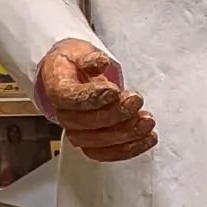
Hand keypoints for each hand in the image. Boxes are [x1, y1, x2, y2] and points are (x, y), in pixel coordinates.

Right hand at [38, 38, 156, 162]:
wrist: (75, 77)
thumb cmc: (77, 64)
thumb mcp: (80, 52)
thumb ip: (90, 57)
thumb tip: (100, 62)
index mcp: (58, 89)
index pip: (69, 99)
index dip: (92, 98)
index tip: (114, 90)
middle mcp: (65, 114)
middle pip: (85, 123)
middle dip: (115, 114)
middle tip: (136, 100)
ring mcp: (78, 132)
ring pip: (98, 143)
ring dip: (126, 134)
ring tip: (147, 121)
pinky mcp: (93, 144)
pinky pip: (108, 154)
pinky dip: (129, 149)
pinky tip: (148, 138)